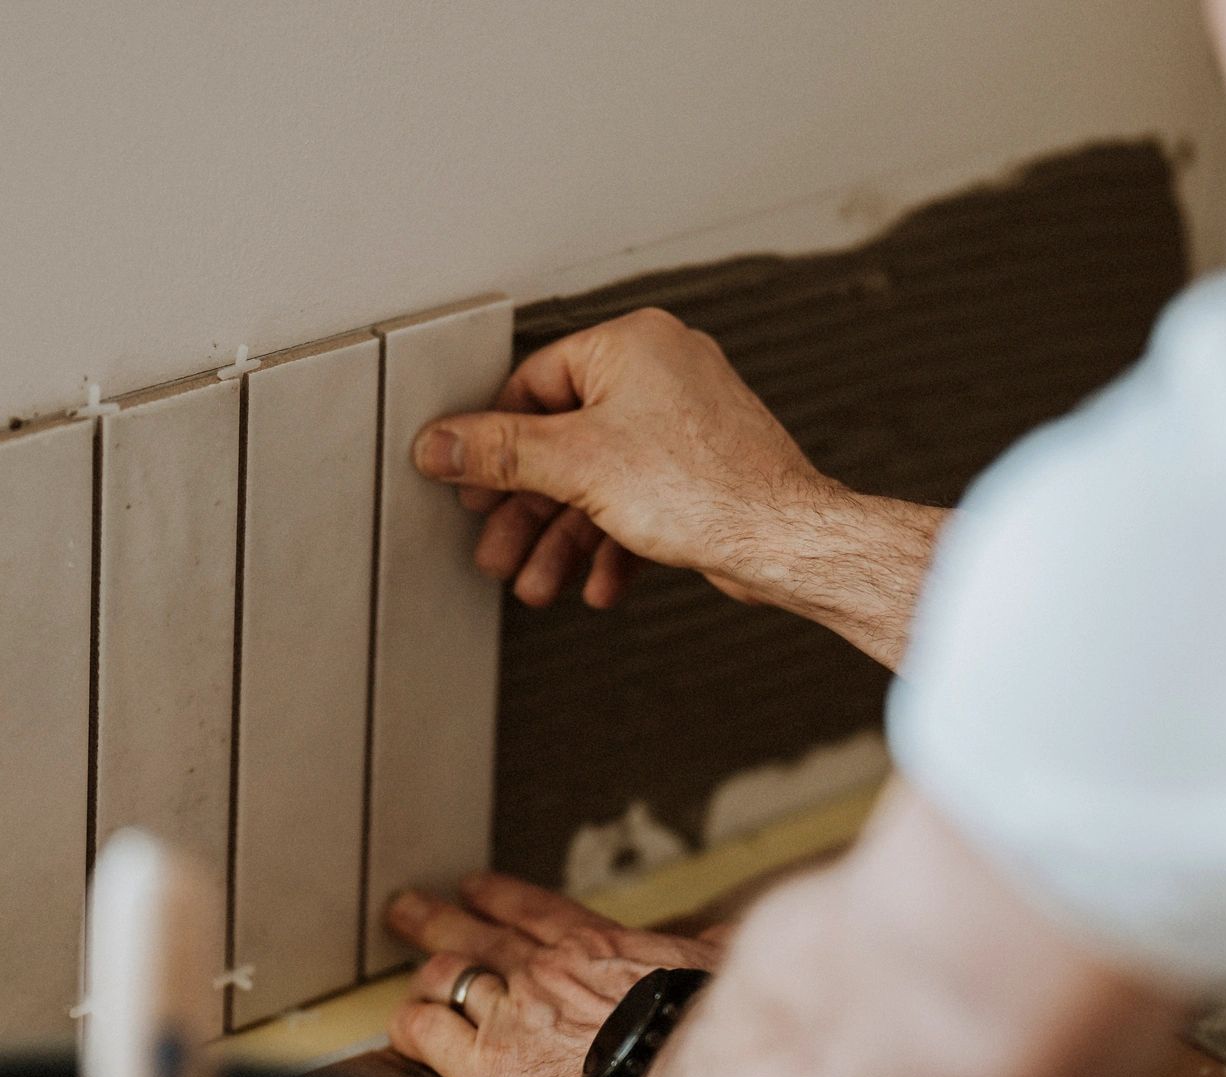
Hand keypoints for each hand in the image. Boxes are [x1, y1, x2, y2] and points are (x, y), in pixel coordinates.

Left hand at [384, 872, 726, 1076]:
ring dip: (423, 976)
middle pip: (477, 935)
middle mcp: (545, 972)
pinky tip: (406, 1031)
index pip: (536, 912)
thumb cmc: (711, 1030)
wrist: (686, 1075)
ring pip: (445, 977)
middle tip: (408, 909)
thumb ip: (712, 950)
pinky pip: (426, 1033)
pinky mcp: (486, 1066)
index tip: (475, 889)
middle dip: (437, 920)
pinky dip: (410, 1027)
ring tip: (407, 977)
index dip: (499, 898)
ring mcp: (510, 1014)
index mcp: (599, 948)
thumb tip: (727, 941)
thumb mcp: (721, 968)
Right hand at [412, 308, 844, 610]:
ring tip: (539, 583)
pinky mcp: (700, 470)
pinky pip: (637, 500)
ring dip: (564, 539)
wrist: (786, 540)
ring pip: (599, 480)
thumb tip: (438, 443)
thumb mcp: (575, 465)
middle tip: (497, 549)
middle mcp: (661, 373)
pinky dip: (612, 542)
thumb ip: (498, 454)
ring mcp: (684, 423)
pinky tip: (600, 583)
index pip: (532, 384)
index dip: (493, 442)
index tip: (469, 484)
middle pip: (563, 442)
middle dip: (529, 510)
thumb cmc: (708, 488)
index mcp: (631, 345)